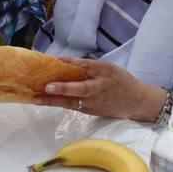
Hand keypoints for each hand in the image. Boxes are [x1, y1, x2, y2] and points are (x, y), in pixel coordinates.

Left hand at [34, 55, 160, 120]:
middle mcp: (98, 89)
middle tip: (47, 87)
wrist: (136, 101)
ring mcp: (94, 103)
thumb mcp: (108, 68)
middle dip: (63, 89)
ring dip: (53, 101)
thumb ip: (87, 65)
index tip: (58, 60)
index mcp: (104, 73)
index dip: (72, 63)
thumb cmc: (119, 80)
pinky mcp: (90, 111)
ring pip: (72, 102)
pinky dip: (58, 103)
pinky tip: (45, 101)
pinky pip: (72, 106)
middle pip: (79, 89)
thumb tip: (64, 61)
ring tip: (36, 99)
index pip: (87, 66)